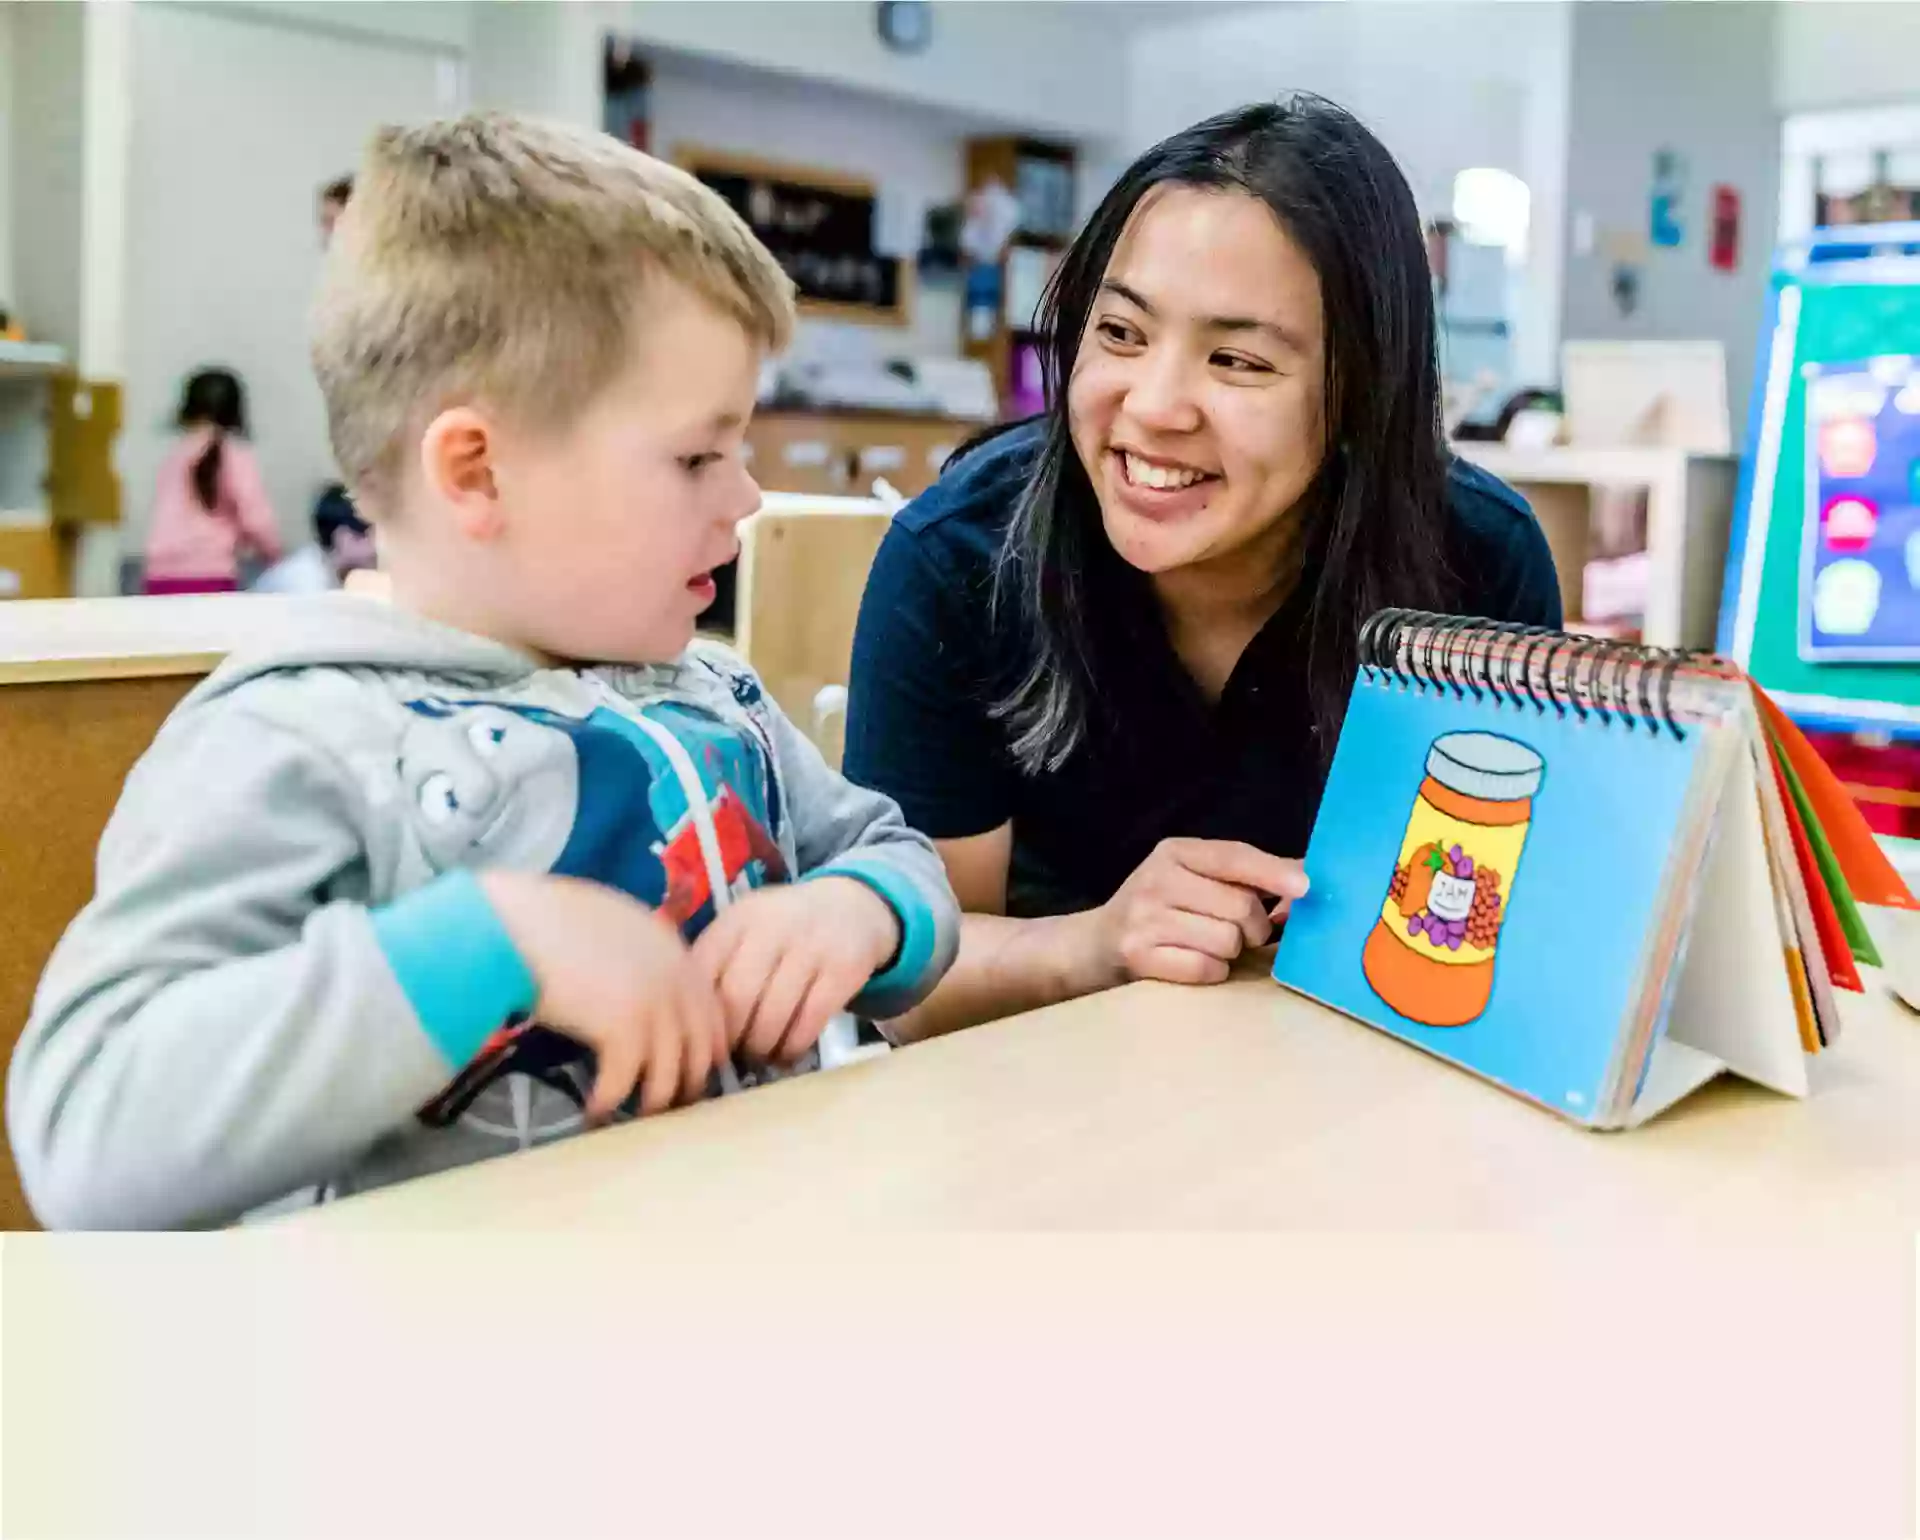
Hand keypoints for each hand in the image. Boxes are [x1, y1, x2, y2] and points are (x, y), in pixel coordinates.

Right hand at [480, 871, 725, 1120]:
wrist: (516, 924)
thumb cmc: (547, 918)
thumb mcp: (610, 923)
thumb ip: (637, 953)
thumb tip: (635, 985)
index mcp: (673, 949)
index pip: (710, 1011)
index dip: (703, 1046)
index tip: (689, 1069)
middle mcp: (676, 976)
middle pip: (700, 1048)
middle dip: (686, 1083)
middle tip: (666, 1107)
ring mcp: (654, 1004)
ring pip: (668, 1074)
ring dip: (651, 1102)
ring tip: (633, 1118)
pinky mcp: (623, 1030)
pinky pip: (624, 1083)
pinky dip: (609, 1102)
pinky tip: (593, 1111)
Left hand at [692, 878, 898, 1066]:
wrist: (853, 907)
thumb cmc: (785, 930)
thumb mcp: (748, 929)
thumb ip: (717, 963)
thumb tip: (690, 1025)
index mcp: (738, 918)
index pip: (702, 972)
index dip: (698, 1014)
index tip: (701, 1037)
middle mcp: (772, 927)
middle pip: (735, 998)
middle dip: (730, 1036)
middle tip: (732, 1053)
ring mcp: (810, 946)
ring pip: (772, 1016)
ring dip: (761, 1047)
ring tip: (759, 1054)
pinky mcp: (843, 969)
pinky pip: (809, 1022)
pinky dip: (793, 1046)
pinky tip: (788, 1051)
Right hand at [1092, 838, 1308, 987]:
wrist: (1094, 944)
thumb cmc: (1160, 909)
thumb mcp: (1193, 878)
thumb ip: (1245, 876)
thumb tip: (1306, 880)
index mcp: (1174, 852)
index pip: (1234, 856)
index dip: (1274, 872)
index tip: (1306, 888)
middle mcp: (1157, 879)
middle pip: (1240, 906)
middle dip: (1252, 926)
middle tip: (1238, 931)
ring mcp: (1145, 918)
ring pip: (1227, 940)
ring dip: (1230, 952)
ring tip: (1209, 945)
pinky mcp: (1140, 955)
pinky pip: (1206, 968)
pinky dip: (1212, 971)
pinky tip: (1194, 962)